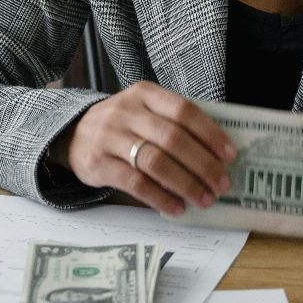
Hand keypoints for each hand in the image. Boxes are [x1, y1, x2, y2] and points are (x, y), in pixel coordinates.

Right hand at [55, 81, 235, 216]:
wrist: (72, 134)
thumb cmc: (122, 126)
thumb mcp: (143, 111)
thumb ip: (173, 124)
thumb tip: (217, 156)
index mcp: (144, 94)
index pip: (183, 110)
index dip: (210, 133)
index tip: (230, 155)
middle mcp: (126, 112)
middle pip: (173, 138)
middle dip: (203, 164)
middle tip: (222, 185)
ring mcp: (109, 137)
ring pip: (155, 161)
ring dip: (185, 184)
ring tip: (204, 199)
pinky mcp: (98, 163)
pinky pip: (135, 183)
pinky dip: (159, 198)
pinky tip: (176, 208)